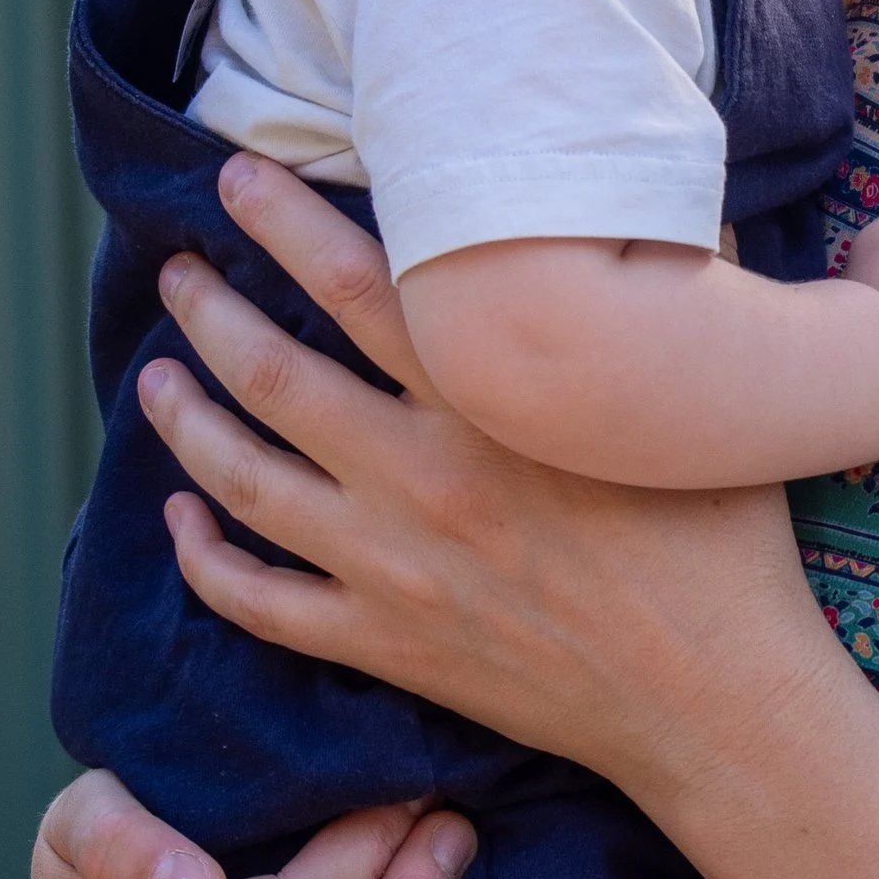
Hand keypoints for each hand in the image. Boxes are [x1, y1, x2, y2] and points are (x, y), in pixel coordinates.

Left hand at [135, 155, 841, 813]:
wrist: (715, 701)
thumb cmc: (722, 541)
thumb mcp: (696, 395)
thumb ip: (676, 279)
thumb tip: (652, 186)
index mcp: (490, 402)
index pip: (359, 282)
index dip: (284, 221)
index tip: (238, 178)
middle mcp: (422, 476)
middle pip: (274, 371)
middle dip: (209, 309)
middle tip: (179, 269)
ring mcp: (392, 568)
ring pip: (244, 480)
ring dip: (184, 422)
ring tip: (156, 376)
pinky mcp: (386, 643)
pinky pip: (258, 602)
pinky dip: (202, 559)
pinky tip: (179, 523)